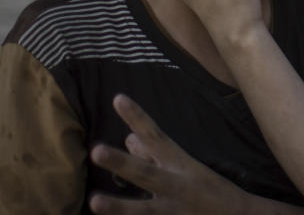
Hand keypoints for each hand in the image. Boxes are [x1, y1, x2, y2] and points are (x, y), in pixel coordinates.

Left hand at [89, 94, 303, 214]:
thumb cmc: (209, 190)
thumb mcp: (185, 167)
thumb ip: (153, 155)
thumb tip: (128, 139)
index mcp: (180, 164)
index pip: (156, 135)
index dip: (137, 118)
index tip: (118, 99)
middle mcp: (176, 186)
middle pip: (146, 173)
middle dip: (122, 164)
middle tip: (96, 151)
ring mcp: (173, 211)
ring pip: (144, 210)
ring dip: (119, 207)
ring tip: (94, 202)